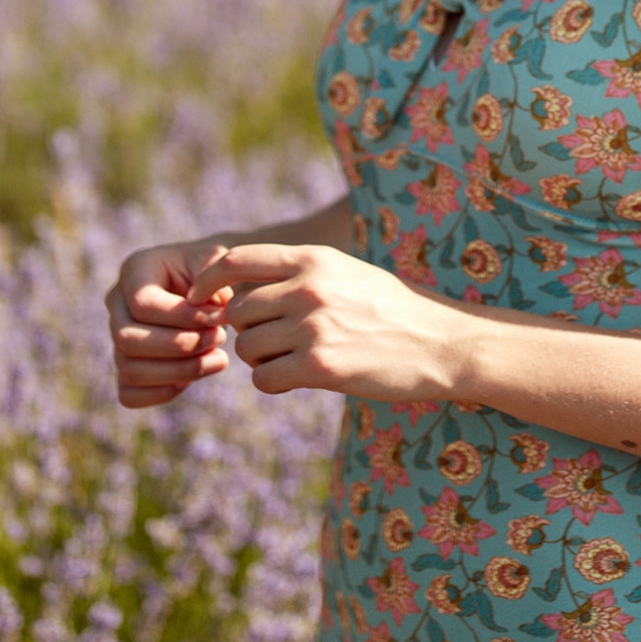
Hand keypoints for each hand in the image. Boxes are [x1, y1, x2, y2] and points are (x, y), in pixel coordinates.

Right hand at [107, 239, 233, 408]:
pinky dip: (163, 392)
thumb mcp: (217, 260)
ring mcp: (117, 337)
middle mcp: (117, 304)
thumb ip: (215, 277)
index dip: (183, 317)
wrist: (207, 285)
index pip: (143, 304)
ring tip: (219, 358)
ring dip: (178, 371)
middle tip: (220, 338)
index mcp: (135, 270)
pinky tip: (197, 375)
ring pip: (129, 370)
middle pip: (127, 340)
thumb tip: (216, 307)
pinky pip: (129, 394)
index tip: (221, 317)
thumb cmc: (212, 270)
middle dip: (179, 346)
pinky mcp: (127, 365)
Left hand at [188, 243, 465, 401]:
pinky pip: (264, 379)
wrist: (440, 343)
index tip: (200, 299)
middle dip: (247, 330)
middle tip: (275, 342)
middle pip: (238, 311)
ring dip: (261, 360)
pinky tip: (300, 379)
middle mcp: (308, 287)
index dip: (208, 280)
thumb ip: (299, 273)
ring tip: (295, 360)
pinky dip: (274, 383)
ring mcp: (313, 326)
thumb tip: (243, 284)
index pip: (236, 259)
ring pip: (248, 348)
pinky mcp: (319, 366)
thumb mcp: (346, 272)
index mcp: (313, 258)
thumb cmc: (393, 309)